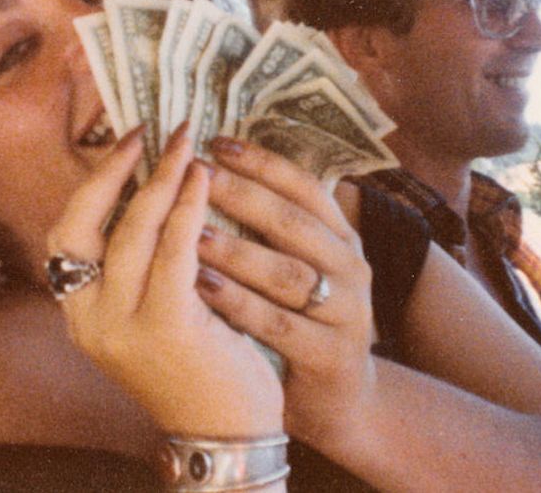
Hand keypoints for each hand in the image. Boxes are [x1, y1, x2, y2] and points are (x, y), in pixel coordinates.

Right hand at [46, 124, 283, 437]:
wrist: (226, 435)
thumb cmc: (195, 364)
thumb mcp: (149, 315)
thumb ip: (139, 266)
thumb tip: (153, 188)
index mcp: (79, 313)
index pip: (66, 233)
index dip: (93, 184)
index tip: (125, 144)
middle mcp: (88, 319)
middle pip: (86, 225)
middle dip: (118, 171)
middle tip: (155, 133)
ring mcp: (122, 326)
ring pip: (133, 233)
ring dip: (161, 181)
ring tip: (187, 146)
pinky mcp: (167, 327)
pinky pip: (175, 252)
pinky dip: (188, 209)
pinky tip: (205, 180)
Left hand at [196, 136, 375, 448]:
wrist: (337, 398)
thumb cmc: (299, 316)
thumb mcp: (295, 262)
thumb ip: (270, 222)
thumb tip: (216, 163)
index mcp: (341, 235)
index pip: (304, 186)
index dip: (261, 162)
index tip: (215, 143)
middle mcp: (350, 266)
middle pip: (293, 222)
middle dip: (241, 195)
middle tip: (194, 177)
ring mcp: (346, 312)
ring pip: (286, 273)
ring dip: (236, 250)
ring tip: (189, 232)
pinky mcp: (330, 355)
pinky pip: (278, 324)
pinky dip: (237, 303)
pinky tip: (199, 288)